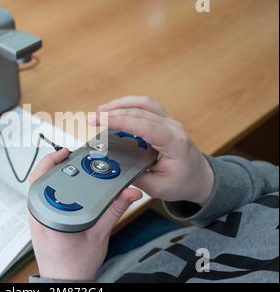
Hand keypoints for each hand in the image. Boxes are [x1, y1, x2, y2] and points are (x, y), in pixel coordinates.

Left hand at [28, 148, 142, 279]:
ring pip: (38, 189)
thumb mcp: (99, 235)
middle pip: (38, 179)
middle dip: (52, 163)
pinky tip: (65, 186)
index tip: (67, 152)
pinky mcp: (38, 223)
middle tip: (67, 155)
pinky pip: (41, 199)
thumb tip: (129, 193)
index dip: (54, 161)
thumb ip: (114, 211)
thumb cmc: (75, 264)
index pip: (44, 179)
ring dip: (51, 175)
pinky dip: (52, 188)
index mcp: (48, 216)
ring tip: (67, 167)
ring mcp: (35, 219)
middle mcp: (37, 215)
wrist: (64, 282)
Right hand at [89, 96, 213, 205]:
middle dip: (113, 112)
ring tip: (100, 112)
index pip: (144, 126)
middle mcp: (173, 127)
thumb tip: (113, 165)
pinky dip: (128, 106)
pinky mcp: (164, 121)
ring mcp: (170, 121)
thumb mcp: (156, 187)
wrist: (200, 178)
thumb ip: (134, 176)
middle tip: (91, 119)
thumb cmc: (182, 183)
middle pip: (141, 111)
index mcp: (175, 143)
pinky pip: (146, 106)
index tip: (99, 121)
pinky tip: (114, 111)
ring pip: (144, 103)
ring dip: (120, 104)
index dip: (120, 121)